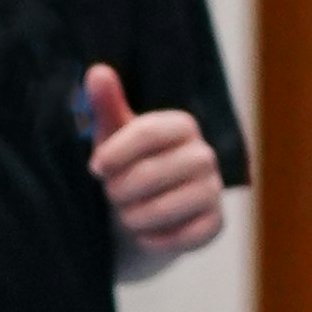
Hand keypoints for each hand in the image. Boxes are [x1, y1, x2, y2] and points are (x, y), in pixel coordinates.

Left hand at [86, 65, 225, 266]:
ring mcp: (213, 189)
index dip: (115, 153)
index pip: (148, 133)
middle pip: (151, 173)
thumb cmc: (125, 169)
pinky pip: (184, 236)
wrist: (138, 219)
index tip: (95, 169)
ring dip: (133, 218)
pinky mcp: (215, 223)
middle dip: (120, 190)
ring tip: (125, 215)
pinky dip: (155, 240)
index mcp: (181, 125)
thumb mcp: (112, 136)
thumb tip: (97, 71)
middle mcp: (204, 154)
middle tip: (111, 195)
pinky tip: (145, 235)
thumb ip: (106, 105)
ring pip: (166, 208)